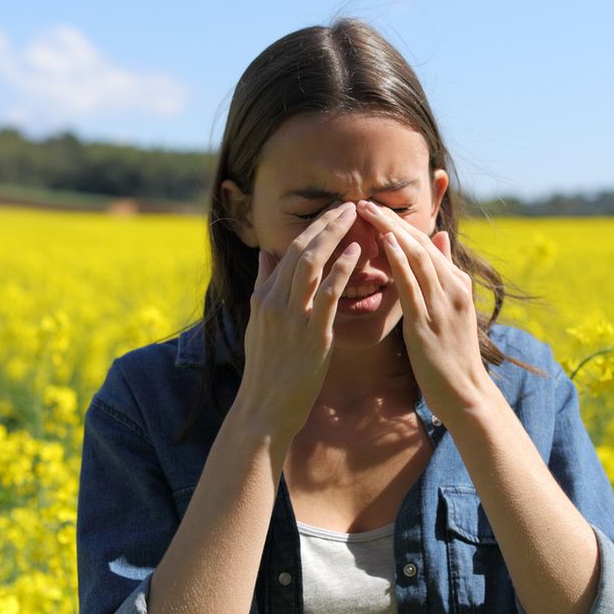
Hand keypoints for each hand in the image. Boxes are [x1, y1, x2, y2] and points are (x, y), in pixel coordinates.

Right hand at [235, 201, 360, 442]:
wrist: (264, 408)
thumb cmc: (267, 370)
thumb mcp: (258, 322)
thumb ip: (263, 285)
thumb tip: (266, 252)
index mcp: (264, 297)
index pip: (289, 252)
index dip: (313, 229)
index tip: (332, 212)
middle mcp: (274, 301)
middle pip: (300, 250)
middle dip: (325, 224)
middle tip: (348, 204)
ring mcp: (292, 316)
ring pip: (311, 264)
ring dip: (333, 236)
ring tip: (353, 216)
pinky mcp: (311, 334)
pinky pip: (327, 294)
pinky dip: (341, 269)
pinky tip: (356, 251)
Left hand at [355, 199, 492, 421]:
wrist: (465, 391)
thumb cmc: (452, 354)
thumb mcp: (451, 309)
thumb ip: (443, 273)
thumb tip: (439, 238)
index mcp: (457, 284)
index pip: (426, 244)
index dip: (401, 224)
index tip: (376, 207)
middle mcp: (452, 288)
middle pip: (420, 244)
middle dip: (392, 220)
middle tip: (366, 201)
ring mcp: (442, 304)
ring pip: (417, 257)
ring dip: (391, 231)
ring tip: (369, 212)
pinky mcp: (428, 323)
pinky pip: (412, 285)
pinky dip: (398, 260)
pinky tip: (384, 242)